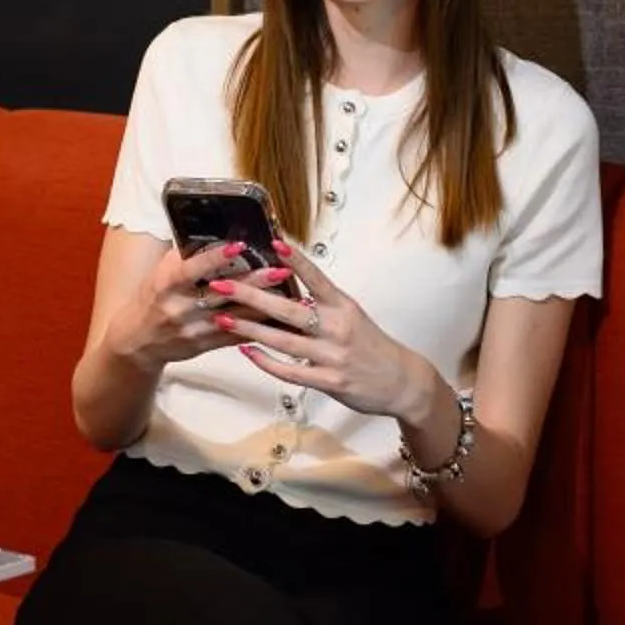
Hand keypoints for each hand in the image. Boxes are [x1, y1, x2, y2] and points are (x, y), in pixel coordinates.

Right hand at [108, 242, 293, 376]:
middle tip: (280, 269)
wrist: (138, 340)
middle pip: (221, 294)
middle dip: (253, 282)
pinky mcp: (204, 346)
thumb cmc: (152, 297)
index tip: (240, 245)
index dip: (215, 257)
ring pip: (234, 317)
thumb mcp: (160, 272)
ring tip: (288, 293)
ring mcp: (193, 330)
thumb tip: (214, 232)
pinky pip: (235, 336)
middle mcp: (180, 308)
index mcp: (165, 284)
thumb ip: (185, 256)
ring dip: (263, 305)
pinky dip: (257, 327)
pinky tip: (277, 318)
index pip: (191, 269)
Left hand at [208, 241, 420, 417]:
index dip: (296, 260)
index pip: (317, 277)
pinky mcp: (329, 382)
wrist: (402, 381)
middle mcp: (337, 328)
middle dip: (252, 296)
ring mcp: (332, 356)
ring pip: (284, 341)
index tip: (274, 242)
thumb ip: (322, 301)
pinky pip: (291, 371)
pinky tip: (248, 352)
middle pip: (289, 309)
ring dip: (250, 330)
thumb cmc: (371, 344)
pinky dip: (267, 362)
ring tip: (223, 318)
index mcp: (343, 306)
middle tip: (222, 284)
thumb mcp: (352, 314)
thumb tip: (288, 281)